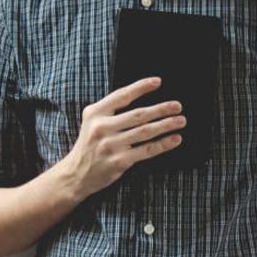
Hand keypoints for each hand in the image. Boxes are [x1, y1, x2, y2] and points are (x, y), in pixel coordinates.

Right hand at [63, 76, 186, 197]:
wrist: (76, 174)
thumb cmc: (90, 145)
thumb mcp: (92, 122)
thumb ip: (110, 111)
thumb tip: (141, 99)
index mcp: (95, 113)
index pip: (121, 96)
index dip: (140, 87)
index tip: (158, 82)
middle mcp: (102, 127)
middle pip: (138, 115)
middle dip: (161, 109)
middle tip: (177, 106)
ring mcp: (111, 145)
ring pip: (145, 132)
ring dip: (166, 125)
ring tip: (181, 120)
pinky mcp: (119, 161)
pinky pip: (147, 150)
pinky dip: (163, 144)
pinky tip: (175, 139)